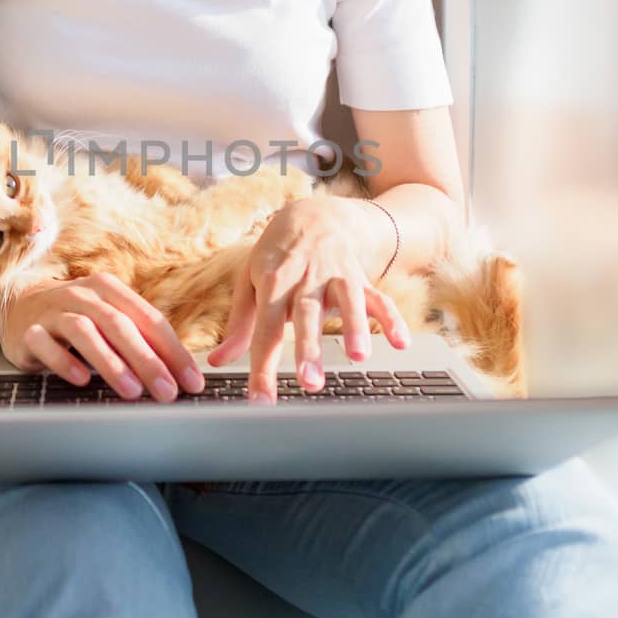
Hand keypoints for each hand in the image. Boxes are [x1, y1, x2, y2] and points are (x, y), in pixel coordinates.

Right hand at [0, 272, 205, 402]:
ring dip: (111, 363)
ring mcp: (53, 311)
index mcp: (109, 289)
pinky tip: (81, 380)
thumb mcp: (108, 321)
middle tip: (167, 391)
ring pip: (85, 332)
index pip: (149, 319)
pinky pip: (46, 345)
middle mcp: (82, 295)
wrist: (19, 306)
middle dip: (148, 360)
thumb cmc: (76, 318)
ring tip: (132, 391)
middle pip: (119, 325)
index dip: (173, 351)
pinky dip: (64, 361)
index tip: (191, 382)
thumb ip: (139, 341)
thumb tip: (178, 376)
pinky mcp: (28, 332)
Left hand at [207, 197, 411, 401]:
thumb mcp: (250, 282)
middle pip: (306, 315)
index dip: (262, 368)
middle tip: (309, 382)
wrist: (313, 215)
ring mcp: (336, 276)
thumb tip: (217, 361)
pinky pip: (379, 298)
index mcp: (272, 282)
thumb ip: (239, 325)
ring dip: (353, 327)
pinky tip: (400, 342)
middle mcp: (305, 278)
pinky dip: (392, 319)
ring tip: (358, 357)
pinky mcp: (360, 278)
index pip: (265, 331)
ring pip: (347, 300)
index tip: (261, 402)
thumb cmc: (276, 256)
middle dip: (309, 348)